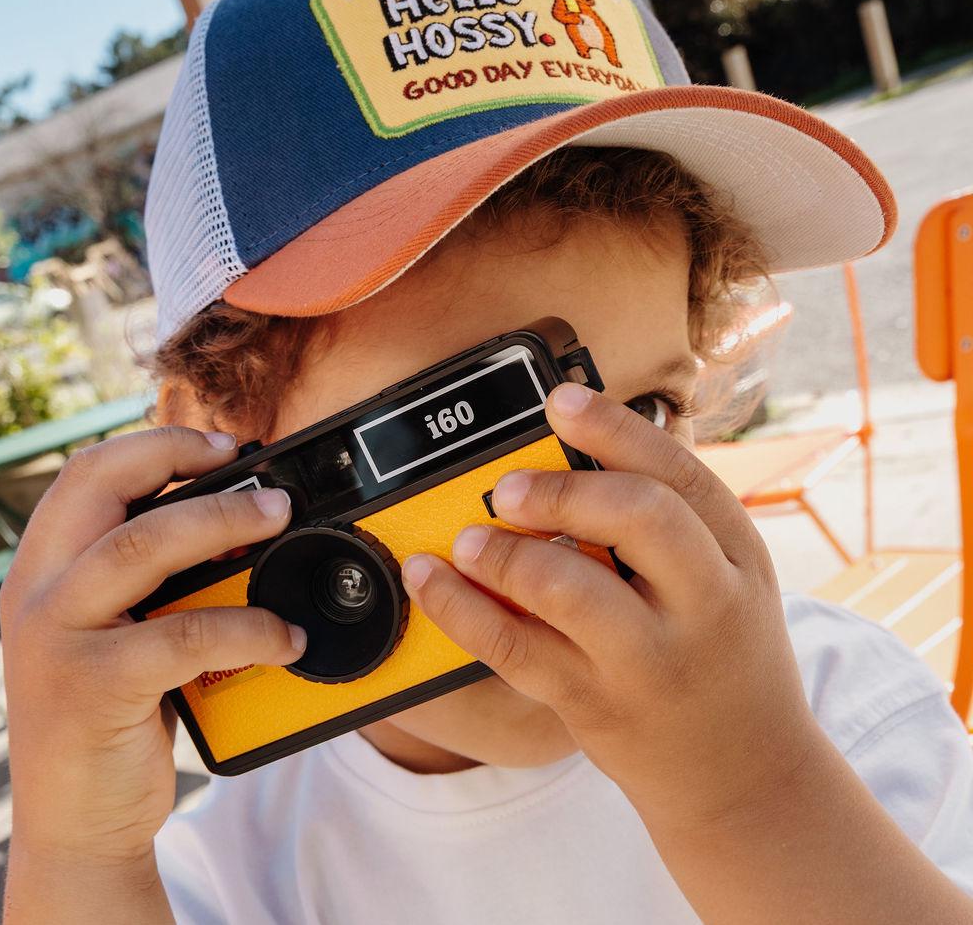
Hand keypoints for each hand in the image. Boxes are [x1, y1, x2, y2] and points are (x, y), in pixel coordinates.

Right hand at [0, 427, 306, 865]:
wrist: (77, 824)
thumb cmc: (109, 710)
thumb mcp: (113, 628)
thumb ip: (147, 575)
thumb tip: (239, 516)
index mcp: (43, 565)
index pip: (89, 471)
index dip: (159, 445)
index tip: (226, 447)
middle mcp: (38, 592)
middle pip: (109, 489)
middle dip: (192, 467)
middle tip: (269, 488)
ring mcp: (58, 639)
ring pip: (144, 545)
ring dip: (226, 523)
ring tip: (282, 522)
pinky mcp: (92, 689)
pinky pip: (184, 635)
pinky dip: (248, 627)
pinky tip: (286, 637)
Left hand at [401, 382, 823, 834]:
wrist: (745, 776)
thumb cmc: (725, 655)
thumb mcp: (729, 577)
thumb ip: (673, 517)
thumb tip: (587, 443)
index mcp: (738, 555)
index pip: (680, 474)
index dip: (615, 428)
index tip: (559, 400)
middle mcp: (704, 604)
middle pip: (638, 516)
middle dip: (563, 489)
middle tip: (508, 488)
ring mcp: (649, 661)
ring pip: (567, 589)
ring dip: (504, 551)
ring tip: (468, 539)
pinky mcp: (594, 706)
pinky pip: (513, 649)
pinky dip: (459, 608)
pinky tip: (430, 579)